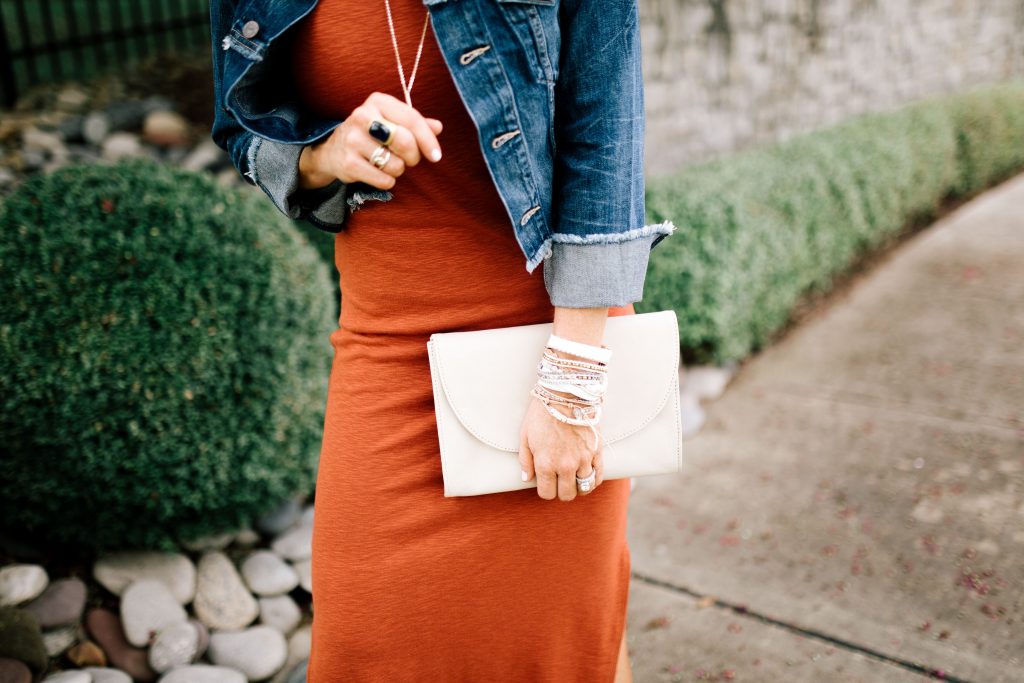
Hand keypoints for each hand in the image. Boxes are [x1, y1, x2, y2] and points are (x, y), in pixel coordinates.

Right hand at [298, 91, 443, 190]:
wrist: (334, 150)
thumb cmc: (372, 134)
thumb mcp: (392, 121)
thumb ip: (415, 123)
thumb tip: (438, 127)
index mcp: (378, 101)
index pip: (411, 119)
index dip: (428, 140)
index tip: (436, 156)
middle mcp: (363, 116)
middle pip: (405, 141)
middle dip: (413, 156)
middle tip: (409, 159)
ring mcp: (353, 140)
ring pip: (396, 164)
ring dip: (398, 169)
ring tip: (387, 162)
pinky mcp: (349, 163)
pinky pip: (384, 180)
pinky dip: (387, 181)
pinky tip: (378, 172)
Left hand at [518, 382, 604, 500]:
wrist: (565, 394)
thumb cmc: (542, 413)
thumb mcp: (525, 436)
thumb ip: (525, 460)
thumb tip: (526, 479)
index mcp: (546, 464)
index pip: (547, 493)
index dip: (545, 490)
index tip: (546, 483)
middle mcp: (566, 466)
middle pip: (567, 495)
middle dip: (561, 491)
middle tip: (560, 481)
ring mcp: (583, 460)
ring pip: (584, 488)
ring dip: (578, 486)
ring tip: (574, 480)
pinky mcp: (597, 451)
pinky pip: (598, 476)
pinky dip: (593, 480)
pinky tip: (587, 476)